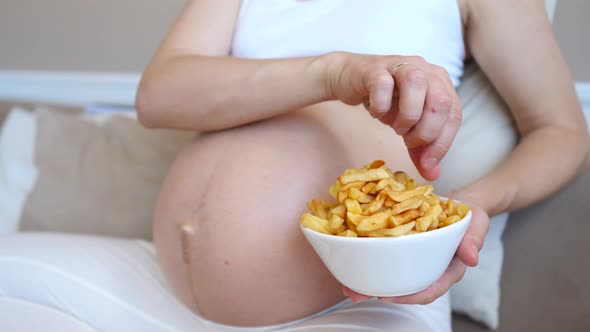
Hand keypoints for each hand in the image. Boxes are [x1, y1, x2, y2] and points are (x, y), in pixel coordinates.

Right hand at [324, 52, 461, 180]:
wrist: (350, 78)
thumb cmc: (385, 100)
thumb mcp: (406, 127)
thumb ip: (420, 149)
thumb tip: (433, 175)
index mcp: (440, 83)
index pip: (454, 115)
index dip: (442, 143)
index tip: (427, 164)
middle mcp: (425, 69)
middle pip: (441, 101)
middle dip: (426, 131)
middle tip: (408, 141)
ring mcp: (400, 65)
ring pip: (416, 85)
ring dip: (406, 116)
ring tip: (395, 126)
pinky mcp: (375, 68)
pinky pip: (383, 86)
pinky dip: (380, 106)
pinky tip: (376, 111)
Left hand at [342, 204, 488, 303]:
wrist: (460, 203)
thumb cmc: (469, 215)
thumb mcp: (476, 223)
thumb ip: (474, 239)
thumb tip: (472, 258)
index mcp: (446, 269)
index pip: (429, 289)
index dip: (410, 296)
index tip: (390, 297)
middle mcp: (427, 268)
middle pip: (404, 288)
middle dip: (380, 293)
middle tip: (356, 293)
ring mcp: (414, 259)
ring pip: (391, 276)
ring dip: (369, 282)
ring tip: (346, 285)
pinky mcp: (402, 247)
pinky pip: (385, 257)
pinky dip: (369, 259)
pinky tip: (352, 258)